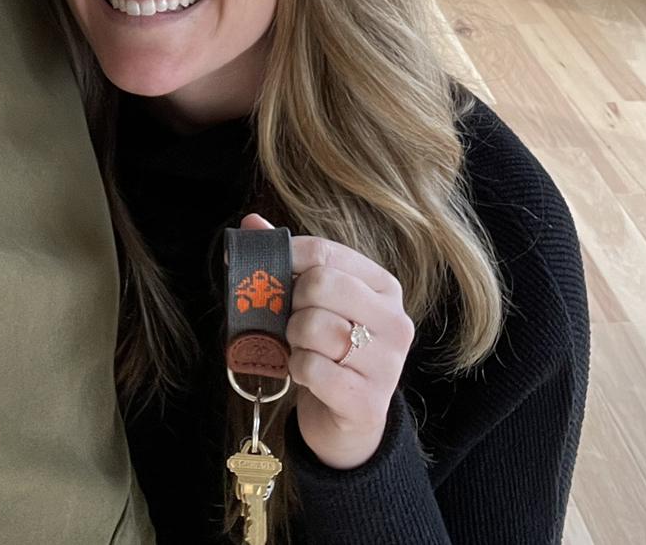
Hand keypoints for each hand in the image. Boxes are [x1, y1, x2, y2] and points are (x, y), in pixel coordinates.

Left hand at [240, 212, 413, 469]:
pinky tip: (308, 376)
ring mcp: (387, 363)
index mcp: (384, 287)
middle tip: (294, 322)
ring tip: (303, 350)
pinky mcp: (368, 401)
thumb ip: (286, 261)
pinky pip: (312, 368)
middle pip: (320, 284)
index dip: (287, 257)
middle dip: (293, 304)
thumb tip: (251, 223)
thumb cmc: (327, 352)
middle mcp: (395, 321)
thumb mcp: (311, 304)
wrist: (346, 423)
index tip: (270, 269)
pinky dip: (298, 370)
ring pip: (313, 327)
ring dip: (294, 340)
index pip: (326, 253)